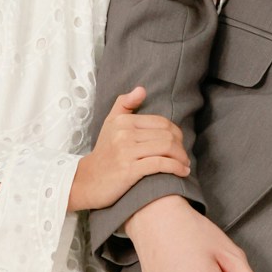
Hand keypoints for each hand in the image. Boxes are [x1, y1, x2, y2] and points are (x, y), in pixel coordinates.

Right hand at [69, 89, 190, 212]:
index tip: (180, 144)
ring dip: (181, 158)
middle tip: (184, 156)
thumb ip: (124, 104)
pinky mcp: (129, 170)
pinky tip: (182, 172)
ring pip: (166, 148)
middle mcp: (124, 134)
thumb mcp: (110, 124)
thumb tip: (142, 90)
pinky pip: (160, 164)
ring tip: (184, 165)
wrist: (86, 181)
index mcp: (123, 122)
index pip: (161, 122)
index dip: (176, 133)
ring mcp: (126, 152)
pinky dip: (176, 168)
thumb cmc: (104, 153)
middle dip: (181, 147)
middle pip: (167, 136)